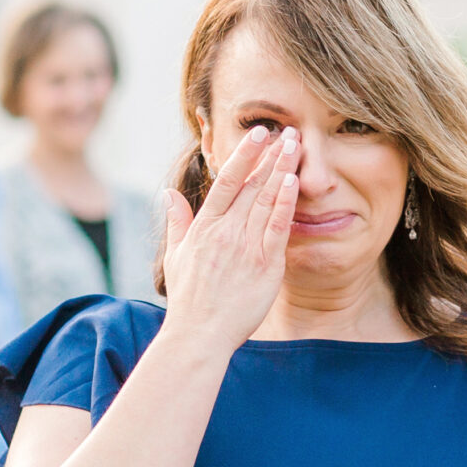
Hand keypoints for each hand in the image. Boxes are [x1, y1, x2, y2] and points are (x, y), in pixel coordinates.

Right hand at [161, 126, 300, 353]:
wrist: (199, 335)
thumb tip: (169, 194)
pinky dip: (286, 203)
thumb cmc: (189, 300)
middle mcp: (225, 232)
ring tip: (297, 146)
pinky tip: (294, 181)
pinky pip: (278, 228)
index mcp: (205, 227)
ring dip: (282, 170)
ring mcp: (246, 247)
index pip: (226, 180)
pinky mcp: (265, 265)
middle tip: (289, 131)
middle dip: (271, 155)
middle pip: (251, 184)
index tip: (259, 133)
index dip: (245, 154)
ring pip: (267, 199)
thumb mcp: (176, 257)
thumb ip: (177, 222)